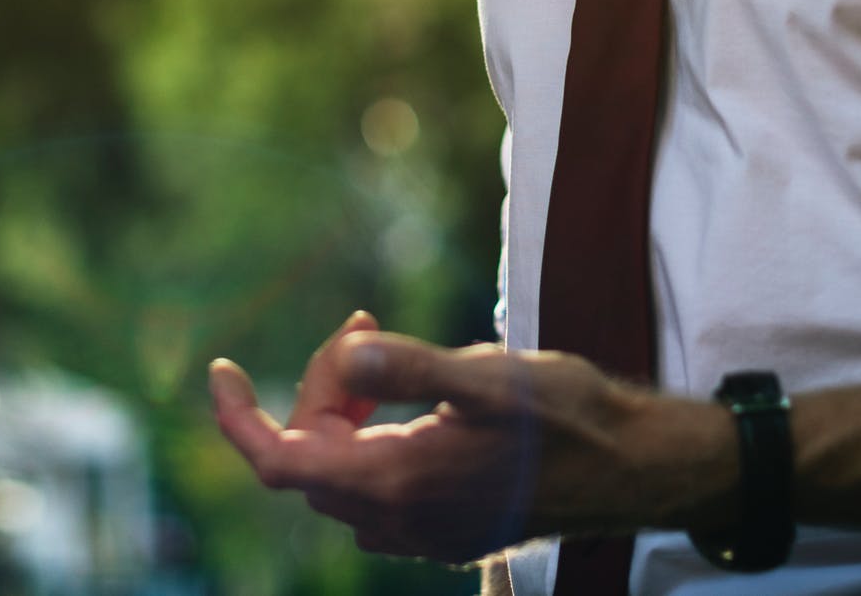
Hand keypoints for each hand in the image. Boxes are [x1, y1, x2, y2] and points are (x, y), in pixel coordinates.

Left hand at [210, 327, 737, 562]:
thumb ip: (411, 368)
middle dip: (317, 388)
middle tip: (366, 328)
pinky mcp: (449, 526)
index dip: (238, 419)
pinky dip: (373, 433)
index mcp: (400, 483)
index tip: (221, 370)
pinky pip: (378, 484)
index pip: (279, 463)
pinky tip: (411, 396)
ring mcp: (426, 532)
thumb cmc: (572, 418)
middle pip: (310, 457)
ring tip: (383, 347)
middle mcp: (403, 521)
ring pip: (343, 470)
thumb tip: (346, 352)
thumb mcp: (490, 377)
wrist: (639, 467)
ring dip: (344, 409)